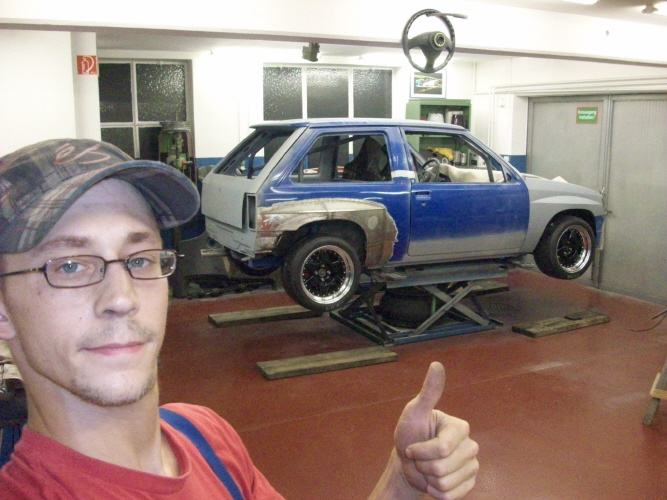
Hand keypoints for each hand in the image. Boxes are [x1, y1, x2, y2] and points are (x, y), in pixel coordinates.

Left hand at [393, 362, 478, 498]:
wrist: (407, 461)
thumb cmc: (410, 433)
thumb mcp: (414, 411)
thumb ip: (428, 391)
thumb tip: (437, 364)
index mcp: (460, 427)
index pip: (442, 448)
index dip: (421, 451)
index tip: (412, 445)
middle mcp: (470, 446)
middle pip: (442, 467)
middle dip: (422, 465)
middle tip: (419, 457)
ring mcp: (471, 466)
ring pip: (445, 483)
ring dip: (427, 479)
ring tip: (425, 467)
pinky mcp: (469, 484)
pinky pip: (449, 497)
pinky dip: (434, 492)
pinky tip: (432, 480)